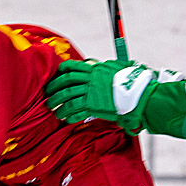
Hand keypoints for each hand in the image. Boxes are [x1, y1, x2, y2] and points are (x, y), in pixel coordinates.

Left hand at [44, 59, 158, 132]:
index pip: (73, 67)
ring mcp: (90, 93)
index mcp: (94, 69)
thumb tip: (101, 66)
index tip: (57, 75)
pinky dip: (69, 115)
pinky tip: (66, 118)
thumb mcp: (115, 69)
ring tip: (54, 110)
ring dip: (59, 104)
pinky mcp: (93, 106)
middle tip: (48, 94)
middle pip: (66, 82)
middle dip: (54, 88)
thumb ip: (104, 68)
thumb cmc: (129, 81)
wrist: (136, 93)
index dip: (62, 71)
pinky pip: (76, 111)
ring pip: (68, 98)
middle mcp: (90, 80)